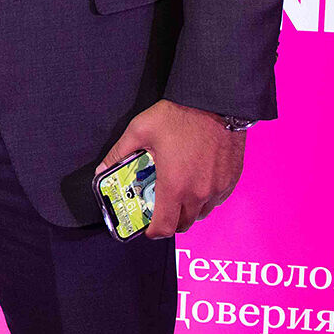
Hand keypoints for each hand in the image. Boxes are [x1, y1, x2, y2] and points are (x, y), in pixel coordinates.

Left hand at [97, 100, 244, 237]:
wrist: (216, 102)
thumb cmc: (179, 115)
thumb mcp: (139, 130)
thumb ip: (119, 153)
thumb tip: (102, 169)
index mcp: (174, 185)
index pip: (164, 227)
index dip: (153, 231)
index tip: (146, 226)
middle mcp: (199, 193)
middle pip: (183, 224)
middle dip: (169, 220)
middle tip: (159, 205)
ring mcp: (218, 188)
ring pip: (201, 213)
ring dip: (188, 210)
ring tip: (177, 191)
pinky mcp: (231, 180)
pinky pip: (217, 200)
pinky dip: (205, 198)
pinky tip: (196, 181)